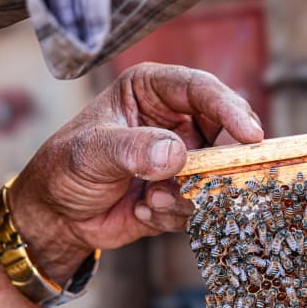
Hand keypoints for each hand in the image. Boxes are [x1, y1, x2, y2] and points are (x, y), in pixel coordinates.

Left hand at [7, 63, 263, 280]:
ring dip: (188, 195)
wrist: (56, 218)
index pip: (201, 90)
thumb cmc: (64, 169)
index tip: (250, 135)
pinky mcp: (184, 192)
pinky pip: (202, 205)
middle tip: (206, 183)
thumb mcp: (91, 152)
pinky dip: (176, 214)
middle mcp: (175, 120)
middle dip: (217, 163)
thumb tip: (175, 155)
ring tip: (149, 200)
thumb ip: (131, 149)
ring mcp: (183, 158)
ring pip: (217, 175)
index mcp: (152, 90)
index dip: (230, 109)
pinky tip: (142, 211)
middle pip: (224, 133)